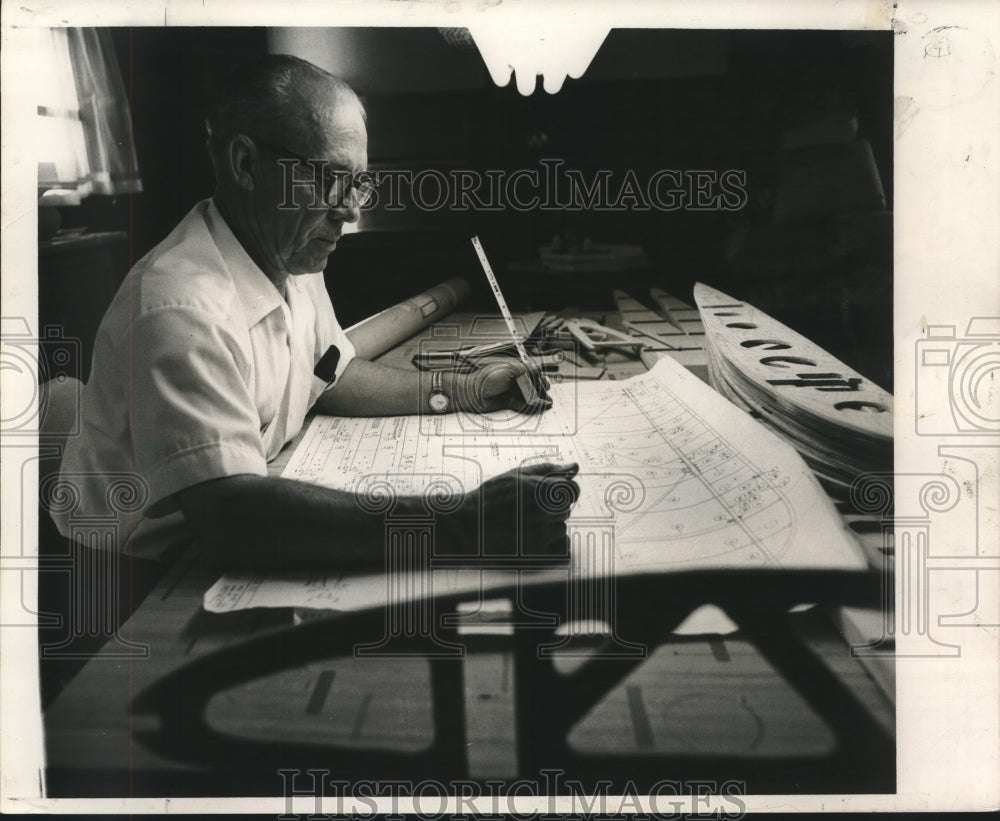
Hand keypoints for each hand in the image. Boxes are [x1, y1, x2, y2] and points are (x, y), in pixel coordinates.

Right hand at [439, 462, 579, 558]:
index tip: (544, 495)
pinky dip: (552, 548)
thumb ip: (548, 470)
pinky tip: (532, 542)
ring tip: (522, 527)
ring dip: (548, 529)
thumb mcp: (516, 476)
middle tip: (524, 512)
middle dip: (550, 510)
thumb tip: (574, 467)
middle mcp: (543, 513)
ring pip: (560, 530)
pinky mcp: (537, 559)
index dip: (560, 492)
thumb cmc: (490, 499)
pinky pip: (562, 551)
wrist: (465, 529)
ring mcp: (541, 537)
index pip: (572, 490)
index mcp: (541, 490)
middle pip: (565, 510)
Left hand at [456, 357, 551, 413]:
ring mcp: (510, 390)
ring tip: (545, 404)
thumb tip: (538, 369)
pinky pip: (520, 404)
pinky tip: (534, 407)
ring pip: (527, 396)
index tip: (545, 385)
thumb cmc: (486, 378)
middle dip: (540, 391)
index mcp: (513, 368)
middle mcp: (512, 379)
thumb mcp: (508, 370)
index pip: (532, 372)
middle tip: (547, 397)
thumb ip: (524, 369)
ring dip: (536, 400)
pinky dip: (527, 406)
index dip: (539, 379)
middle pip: (531, 385)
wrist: (470, 393)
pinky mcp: (506, 402)